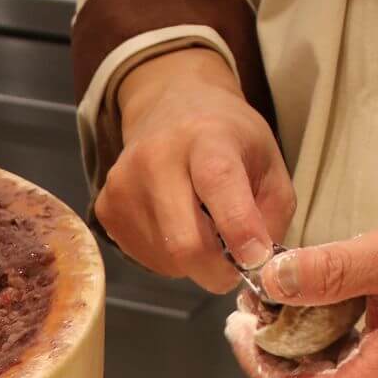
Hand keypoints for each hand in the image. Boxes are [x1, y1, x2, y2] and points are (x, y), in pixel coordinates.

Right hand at [94, 48, 293, 293]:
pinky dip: (171, 259)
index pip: (218, 182)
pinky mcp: (105, 207)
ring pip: (167, 259)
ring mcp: (123, 183)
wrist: (173, 107)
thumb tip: (258, 266)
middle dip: (219, 270)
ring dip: (196, 263)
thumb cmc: (230, 140)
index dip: (239, 227)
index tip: (257, 258)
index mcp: (208, 137)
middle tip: (236, 267)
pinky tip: (178, 225)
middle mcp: (156, 156)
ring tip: (205, 227)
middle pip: (185, 241)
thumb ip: (272, 214)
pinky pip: (146, 258)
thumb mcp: (270, 163)